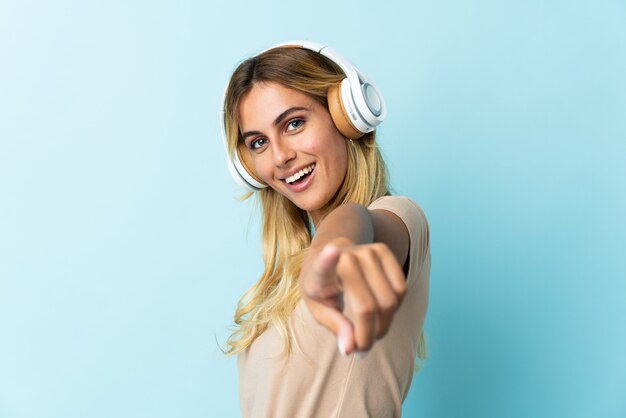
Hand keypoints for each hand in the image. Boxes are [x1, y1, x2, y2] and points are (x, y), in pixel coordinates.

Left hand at [299, 238, 406, 355]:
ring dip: (385, 325)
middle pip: (369, 307)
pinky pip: (402, 289)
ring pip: (390, 301)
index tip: (332, 251)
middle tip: (363, 348)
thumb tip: (350, 349)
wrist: (330, 253)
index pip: (324, 264)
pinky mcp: (383, 250)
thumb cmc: (322, 287)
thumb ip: (335, 326)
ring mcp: (367, 251)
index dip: (328, 259)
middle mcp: (346, 257)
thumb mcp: (319, 309)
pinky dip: (396, 308)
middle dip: (369, 336)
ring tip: (371, 330)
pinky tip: (382, 311)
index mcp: (320, 271)